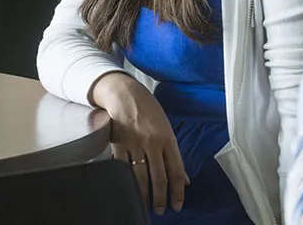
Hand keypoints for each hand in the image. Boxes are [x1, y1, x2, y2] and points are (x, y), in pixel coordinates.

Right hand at [90, 72, 188, 214]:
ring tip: (145, 207)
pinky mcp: (118, 144)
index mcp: (168, 138)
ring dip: (143, 195)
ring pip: (140, 177)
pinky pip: (122, 168)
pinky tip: (128, 190)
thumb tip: (184, 178)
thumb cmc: (147, 109)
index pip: (176, 171)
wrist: (123, 92)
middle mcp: (152, 142)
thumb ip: (174, 153)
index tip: (177, 205)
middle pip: (159, 177)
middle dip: (160, 198)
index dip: (178, 192)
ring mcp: (134, 144)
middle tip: (160, 211)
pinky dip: (125, 181)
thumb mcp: (166, 127)